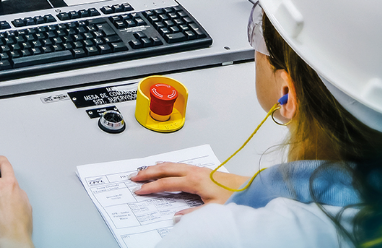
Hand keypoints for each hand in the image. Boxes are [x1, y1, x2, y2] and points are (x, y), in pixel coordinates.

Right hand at [130, 162, 247, 205]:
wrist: (247, 187)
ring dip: (156, 167)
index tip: (138, 191)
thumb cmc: (232, 197)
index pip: (166, 183)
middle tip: (133, 177)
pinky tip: (164, 166)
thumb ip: (193, 214)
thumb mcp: (213, 209)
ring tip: (143, 170)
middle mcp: (193, 171)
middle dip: (148, 173)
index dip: (150, 187)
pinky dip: (167, 165)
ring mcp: (196, 169)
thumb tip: (175, 216)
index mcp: (194, 180)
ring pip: (171, 165)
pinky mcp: (200, 170)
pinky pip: (178, 165)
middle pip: (165, 169)